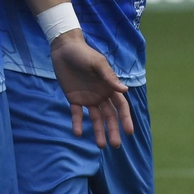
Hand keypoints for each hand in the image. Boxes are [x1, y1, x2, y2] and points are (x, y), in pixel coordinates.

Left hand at [49, 29, 134, 147]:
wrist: (64, 48)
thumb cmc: (84, 53)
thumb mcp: (97, 63)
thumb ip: (109, 77)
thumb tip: (125, 91)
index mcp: (109, 87)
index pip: (121, 106)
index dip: (125, 119)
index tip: (129, 132)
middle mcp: (101, 95)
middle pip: (109, 116)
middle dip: (113, 130)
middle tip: (115, 145)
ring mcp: (87, 99)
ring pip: (95, 118)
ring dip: (98, 131)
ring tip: (100, 145)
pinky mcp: (74, 99)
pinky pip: (77, 114)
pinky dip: (77, 123)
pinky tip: (78, 133)